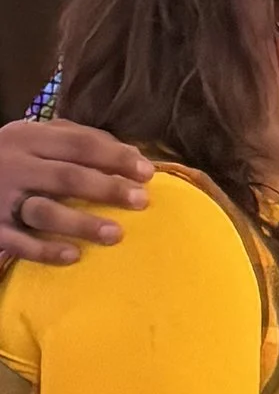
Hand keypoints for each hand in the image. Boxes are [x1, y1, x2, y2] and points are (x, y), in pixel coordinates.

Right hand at [0, 119, 153, 264]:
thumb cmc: (9, 159)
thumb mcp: (33, 139)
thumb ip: (76, 139)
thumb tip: (131, 152)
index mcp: (26, 138)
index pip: (78, 145)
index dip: (115, 158)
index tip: (148, 173)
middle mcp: (13, 165)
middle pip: (67, 177)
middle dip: (107, 189)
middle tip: (141, 202)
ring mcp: (0, 198)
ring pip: (45, 211)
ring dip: (82, 223)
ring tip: (116, 234)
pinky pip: (20, 243)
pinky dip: (47, 250)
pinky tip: (74, 256)